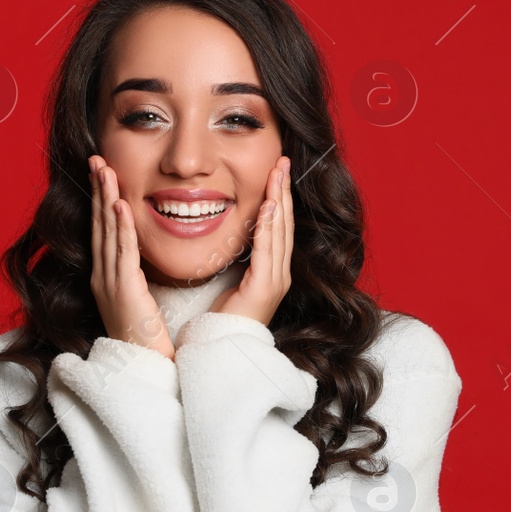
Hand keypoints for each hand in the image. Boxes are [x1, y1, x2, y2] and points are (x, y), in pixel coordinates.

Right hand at [88, 155, 175, 359]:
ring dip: (105, 198)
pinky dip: (119, 227)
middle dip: (98, 190)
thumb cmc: (146, 340)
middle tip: (97, 159)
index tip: (104, 174)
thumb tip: (144, 258)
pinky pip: (121, 253)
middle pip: (99, 225)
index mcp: (107, 277)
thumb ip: (138, 277)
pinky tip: (118, 205)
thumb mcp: (140, 301)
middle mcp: (103, 276)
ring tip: (105, 170)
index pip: (104, 231)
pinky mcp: (123, 291)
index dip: (102, 199)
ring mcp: (109, 283)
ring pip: (107, 233)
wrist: (144, 370)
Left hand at [211, 156, 291, 326]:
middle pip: (285, 224)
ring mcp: (276, 281)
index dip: (281, 198)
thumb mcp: (234, 282)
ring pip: (279, 232)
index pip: (280, 227)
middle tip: (283, 162)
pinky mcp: (265, 288)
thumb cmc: (225, 320)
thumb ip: (241, 260)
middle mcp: (281, 274)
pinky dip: (268, 228)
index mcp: (274, 271)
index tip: (278, 172)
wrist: (226, 349)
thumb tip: (237, 237)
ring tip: (278, 175)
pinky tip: (268, 208)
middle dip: (284, 191)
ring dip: (279, 201)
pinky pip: (267, 251)